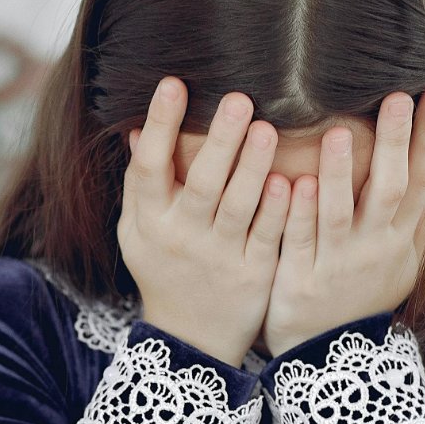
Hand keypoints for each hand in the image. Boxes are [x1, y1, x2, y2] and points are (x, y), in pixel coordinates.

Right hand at [118, 78, 292, 365]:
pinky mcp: (254, 274)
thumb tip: (135, 129)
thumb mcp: (138, 232)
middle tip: (238, 98)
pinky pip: (267, 236)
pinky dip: (277, 210)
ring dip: (253, 167)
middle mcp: (181, 237)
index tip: (173, 83)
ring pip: (238, 206)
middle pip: (200, 183)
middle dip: (219, 141)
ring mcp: (219, 257)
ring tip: (267, 128)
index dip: (159, 125)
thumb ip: (140, 185)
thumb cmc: (163, 270)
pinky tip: (289, 180)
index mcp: (149, 221)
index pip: (148, 167)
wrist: (191, 340)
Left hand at [261, 88, 424, 356]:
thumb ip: (416, 228)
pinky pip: (300, 242)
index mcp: (400, 238)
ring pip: (340, 213)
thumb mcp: (400, 269)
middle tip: (397, 96)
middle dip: (395, 142)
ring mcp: (338, 264)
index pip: (421, 178)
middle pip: (390, 189)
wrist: (329, 361)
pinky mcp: (300, 280)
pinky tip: (290, 182)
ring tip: (336, 132)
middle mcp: (375, 247)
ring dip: (339, 173)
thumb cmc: (361, 303)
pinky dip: (297, 214)